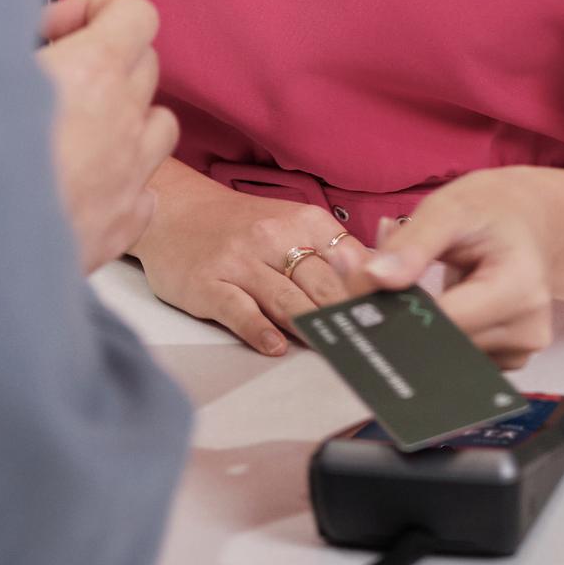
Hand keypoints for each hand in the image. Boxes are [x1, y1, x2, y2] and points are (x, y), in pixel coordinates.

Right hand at [39, 0, 177, 272]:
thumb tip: (8, 40)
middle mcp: (123, 120)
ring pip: (159, 125)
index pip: (135, 12)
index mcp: (92, 72)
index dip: (95, 9)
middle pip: (146, 65)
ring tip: (77, 129)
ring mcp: (130, 176)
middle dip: (105, 60)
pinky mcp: (122, 227)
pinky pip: (144, 190)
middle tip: (53, 78)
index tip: (54, 30)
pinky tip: (80, 185)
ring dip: (126, 118)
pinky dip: (121, 181)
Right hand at [132, 164, 359, 355]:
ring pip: (287, 300)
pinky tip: (276, 347)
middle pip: (323, 286)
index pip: (350, 261)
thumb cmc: (240, 226)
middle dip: (347, 320)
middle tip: (369, 350)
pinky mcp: (208, 283)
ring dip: (313, 330)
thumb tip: (381, 286)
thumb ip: (331, 253)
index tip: (389, 324)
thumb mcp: (290, 224)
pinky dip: (260, 331)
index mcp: (303, 220)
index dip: (370, 295)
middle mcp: (272, 236)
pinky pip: (239, 310)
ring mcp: (239, 260)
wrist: (175, 211)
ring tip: (333, 354)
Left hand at [363, 171, 563, 366]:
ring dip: (414, 325)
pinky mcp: (506, 360)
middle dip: (399, 317)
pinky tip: (433, 304)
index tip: (361, 287)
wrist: (529, 222)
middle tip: (374, 278)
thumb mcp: (450, 208)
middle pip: (440, 344)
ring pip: (441, 355)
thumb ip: (412, 243)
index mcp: (520, 289)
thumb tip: (374, 278)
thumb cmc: (491, 209)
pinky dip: (434, 333)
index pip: (443, 320)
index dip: (396, 308)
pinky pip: (454, 358)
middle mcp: (526, 330)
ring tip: (410, 282)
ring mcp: (520, 351)